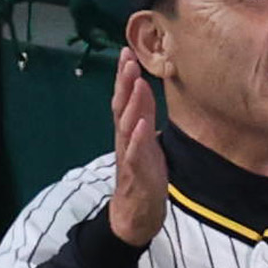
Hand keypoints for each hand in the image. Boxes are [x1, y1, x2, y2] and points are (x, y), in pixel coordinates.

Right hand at [108, 47, 167, 245]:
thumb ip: (142, 117)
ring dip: (131, 103)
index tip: (127, 52)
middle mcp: (125, 140)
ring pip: (127, 126)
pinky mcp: (136, 175)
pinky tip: (142, 125)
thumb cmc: (142, 176)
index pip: (124, 99)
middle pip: (121, 107)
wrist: (135, 215)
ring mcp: (128, 156)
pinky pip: (135, 155)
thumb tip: (143, 91)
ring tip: (136, 82)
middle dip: (125, 82)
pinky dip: (138, 139)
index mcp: (128, 132)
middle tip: (127, 58)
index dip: (124, 77)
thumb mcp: (145, 142)